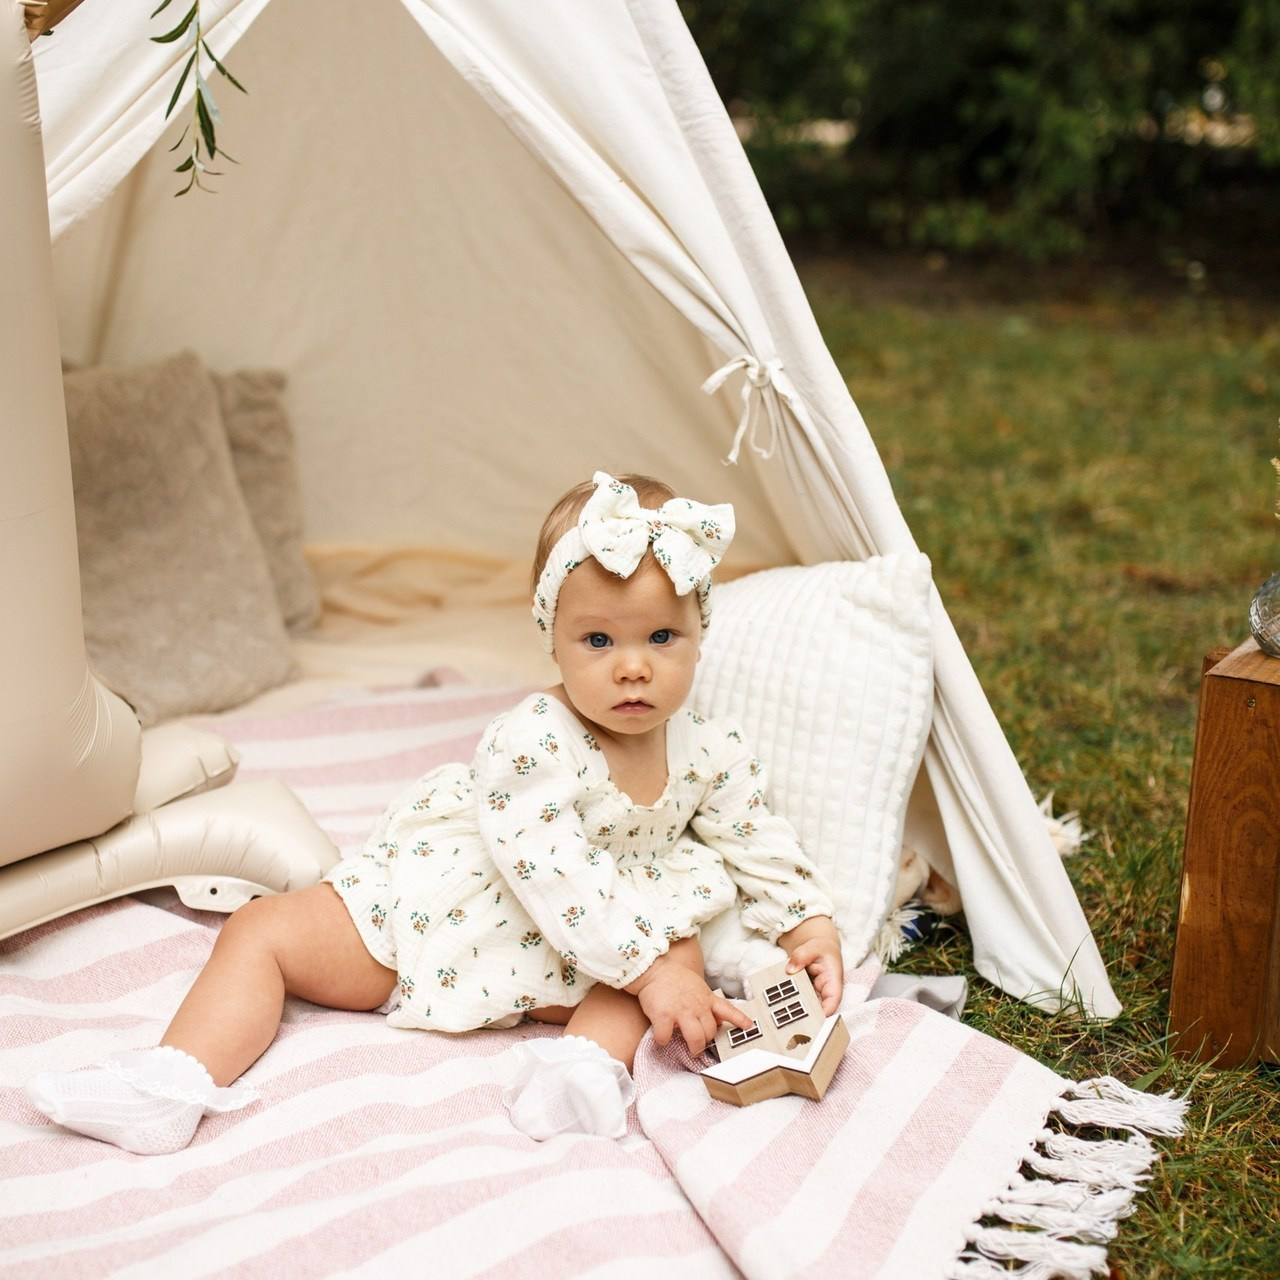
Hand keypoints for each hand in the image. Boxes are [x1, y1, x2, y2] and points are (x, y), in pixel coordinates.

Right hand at [625, 942, 753, 1055]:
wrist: (653, 969)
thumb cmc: (675, 980)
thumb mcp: (698, 988)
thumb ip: (708, 1004)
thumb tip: (720, 1021)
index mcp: (706, 998)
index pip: (728, 1010)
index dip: (740, 1020)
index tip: (750, 1027)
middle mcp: (697, 1005)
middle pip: (710, 1032)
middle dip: (706, 1041)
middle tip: (699, 1044)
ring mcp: (681, 1011)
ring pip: (696, 1039)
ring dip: (693, 1047)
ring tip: (690, 1049)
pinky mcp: (664, 1016)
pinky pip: (666, 1037)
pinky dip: (664, 1041)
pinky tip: (662, 1037)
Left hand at [779, 916, 843, 1015]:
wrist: (819, 949)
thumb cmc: (821, 949)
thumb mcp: (813, 947)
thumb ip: (801, 956)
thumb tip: (790, 969)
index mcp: (832, 982)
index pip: (833, 1000)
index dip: (825, 1012)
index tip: (814, 1018)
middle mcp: (825, 993)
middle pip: (819, 1010)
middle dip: (808, 1017)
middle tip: (794, 1022)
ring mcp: (816, 996)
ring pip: (809, 1009)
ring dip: (798, 1013)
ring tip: (785, 1019)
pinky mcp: (806, 995)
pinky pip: (800, 1002)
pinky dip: (792, 1005)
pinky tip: (780, 1010)